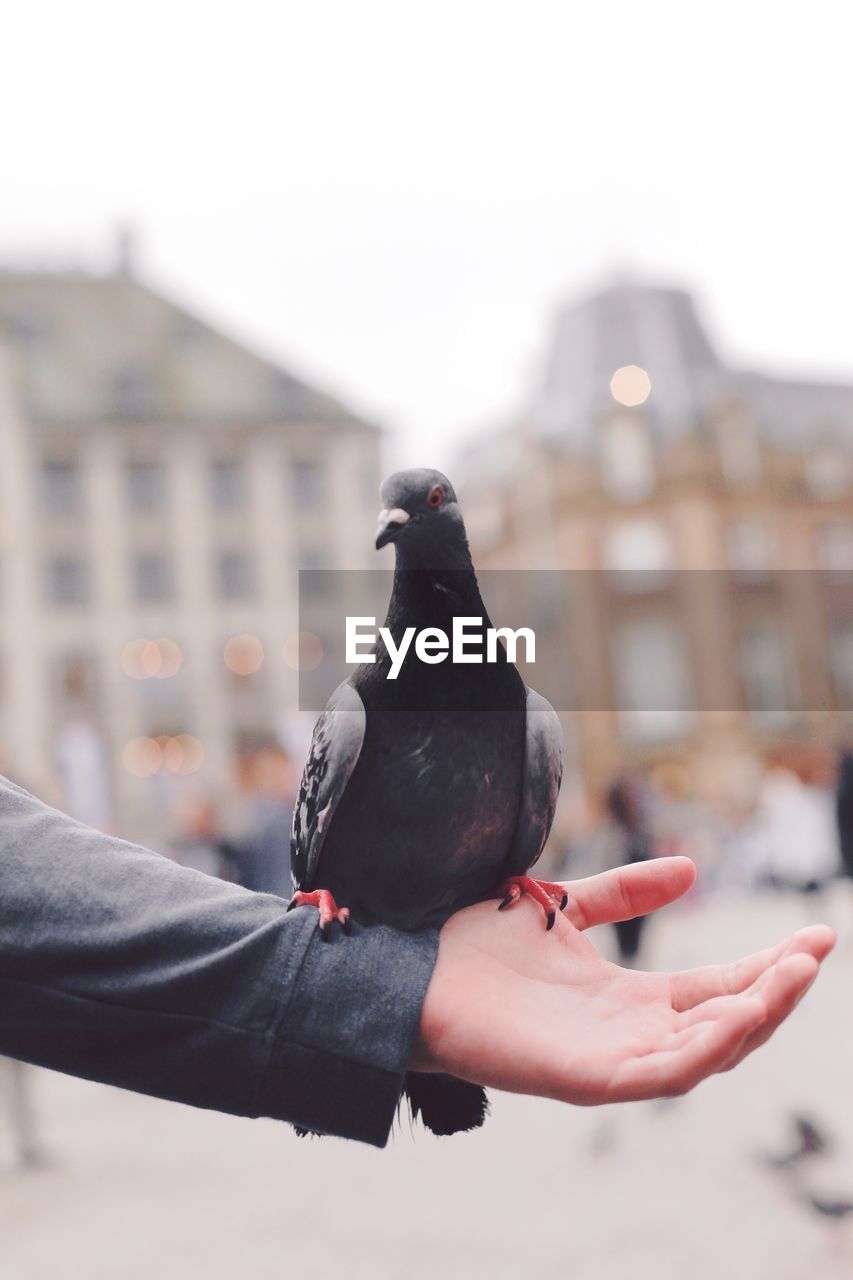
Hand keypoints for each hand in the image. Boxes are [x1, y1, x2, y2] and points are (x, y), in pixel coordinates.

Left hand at [412, 857, 834, 1102]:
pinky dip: (707, 1047)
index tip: (815, 935)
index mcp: (629, 1001)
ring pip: (708, 1053)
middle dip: (777, 989)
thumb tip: (691, 870)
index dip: (768, 966)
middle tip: (817, 947)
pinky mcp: (585, 1078)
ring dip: (757, 1015)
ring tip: (794, 971)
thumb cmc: (478, 944)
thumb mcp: (567, 908)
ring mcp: (610, 1061)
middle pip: (726, 1022)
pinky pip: (663, 1074)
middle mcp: (629, 1035)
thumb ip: (623, 894)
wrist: (411, 964)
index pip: (718, 989)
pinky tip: (738, 1009)